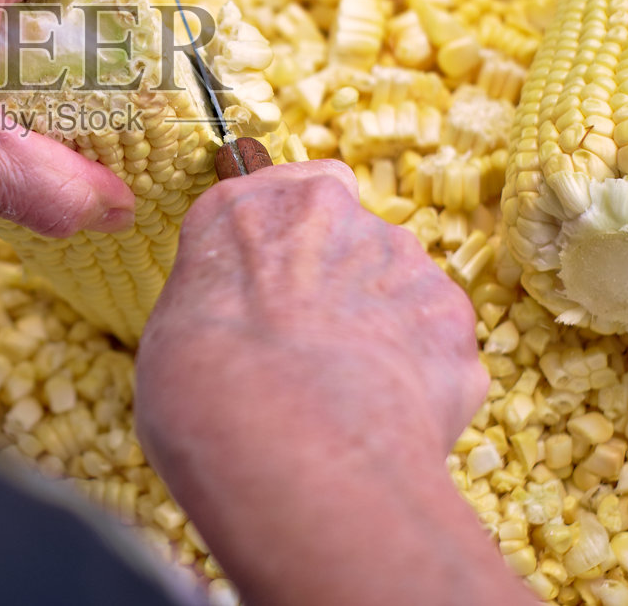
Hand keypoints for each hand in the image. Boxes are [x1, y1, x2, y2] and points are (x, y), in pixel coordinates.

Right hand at [135, 161, 524, 605]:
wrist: (285, 439)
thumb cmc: (203, 392)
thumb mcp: (177, 332)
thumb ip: (226, 305)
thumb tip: (241, 333)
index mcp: (250, 207)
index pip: (294, 189)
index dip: (298, 239)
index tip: (286, 284)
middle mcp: (333, 212)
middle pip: (352, 242)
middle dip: (345, 292)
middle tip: (316, 359)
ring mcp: (400, 259)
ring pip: (400, 293)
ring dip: (385, 334)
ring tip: (349, 400)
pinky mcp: (450, 314)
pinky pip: (437, 347)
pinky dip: (421, 381)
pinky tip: (385, 418)